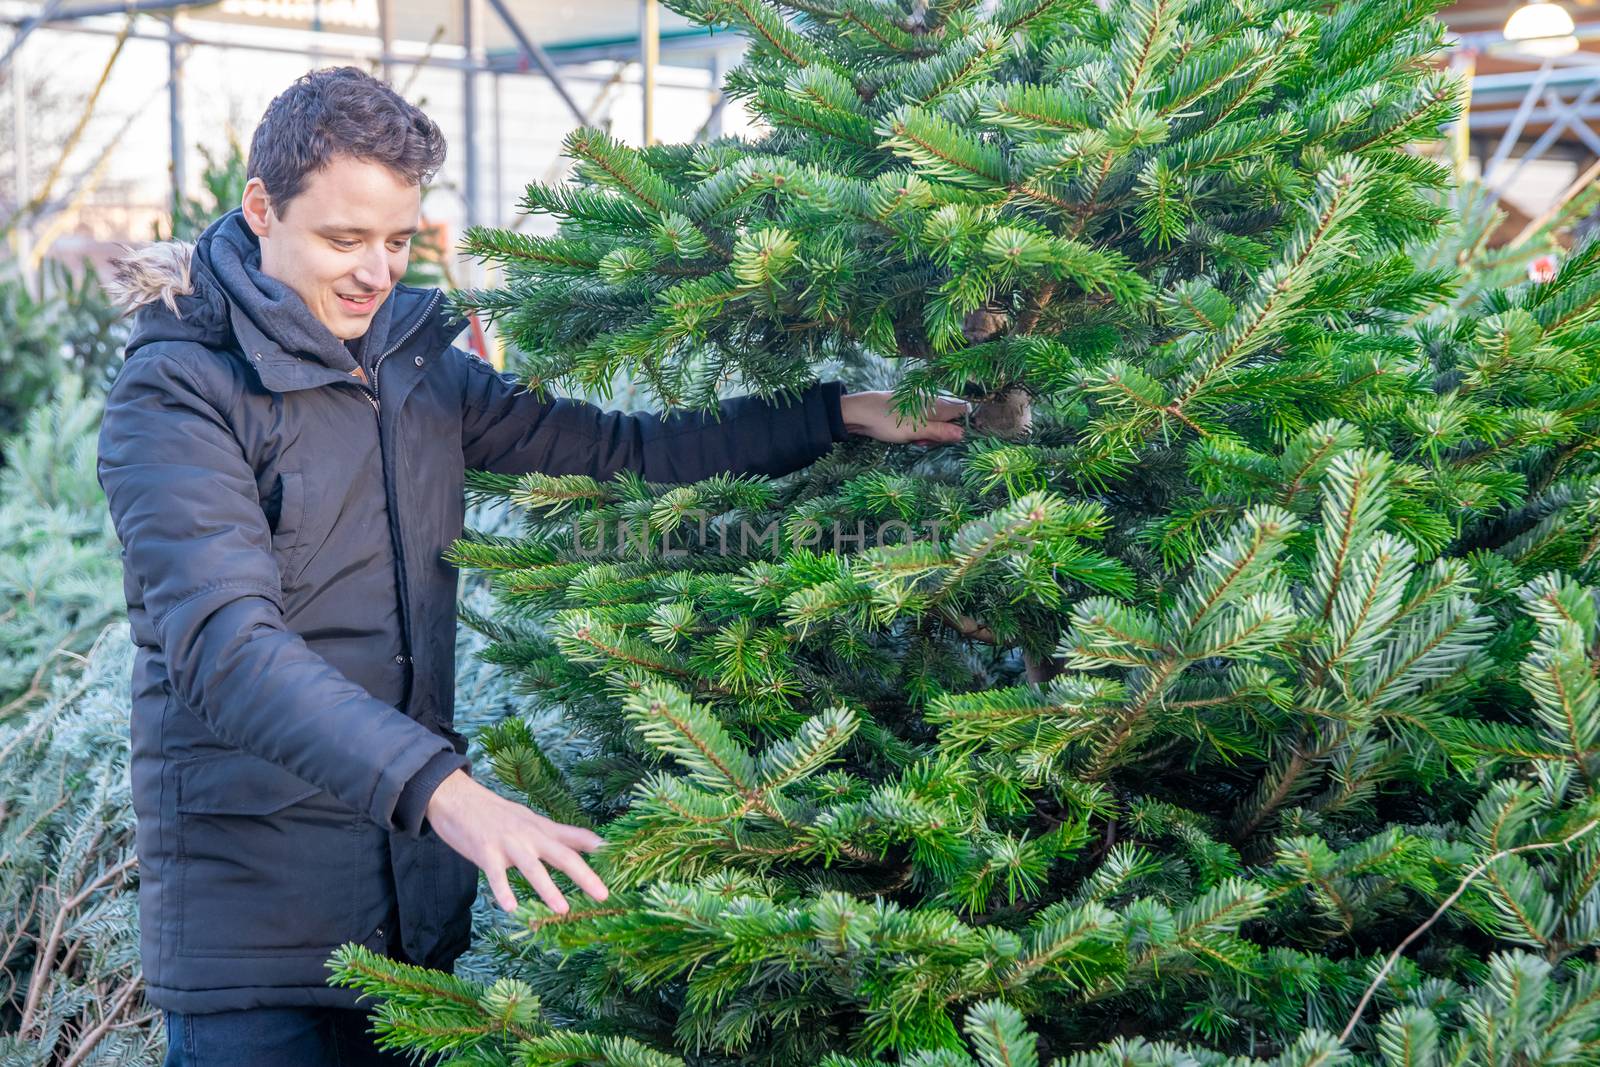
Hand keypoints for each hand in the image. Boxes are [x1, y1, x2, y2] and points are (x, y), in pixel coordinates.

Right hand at [424, 768, 608, 914]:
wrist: (456, 798)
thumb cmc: (495, 814)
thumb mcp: (530, 820)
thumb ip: (559, 834)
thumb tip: (592, 841)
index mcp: (541, 829)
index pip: (575, 839)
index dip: (597, 850)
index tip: (621, 862)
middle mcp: (530, 835)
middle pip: (562, 855)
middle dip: (584, 876)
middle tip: (603, 895)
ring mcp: (507, 844)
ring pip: (532, 867)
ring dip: (548, 889)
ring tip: (563, 909)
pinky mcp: (484, 852)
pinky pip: (496, 875)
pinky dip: (503, 891)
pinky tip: (511, 908)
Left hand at [840, 391, 970, 444]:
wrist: (858, 412)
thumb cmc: (887, 421)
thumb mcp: (915, 430)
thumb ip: (940, 432)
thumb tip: (963, 434)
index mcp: (938, 404)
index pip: (965, 409)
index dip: (967, 424)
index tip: (958, 439)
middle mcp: (932, 401)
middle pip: (951, 418)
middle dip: (944, 434)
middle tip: (927, 442)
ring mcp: (920, 404)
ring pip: (937, 421)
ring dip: (930, 434)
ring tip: (915, 440)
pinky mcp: (910, 409)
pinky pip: (923, 421)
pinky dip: (920, 430)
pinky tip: (909, 436)